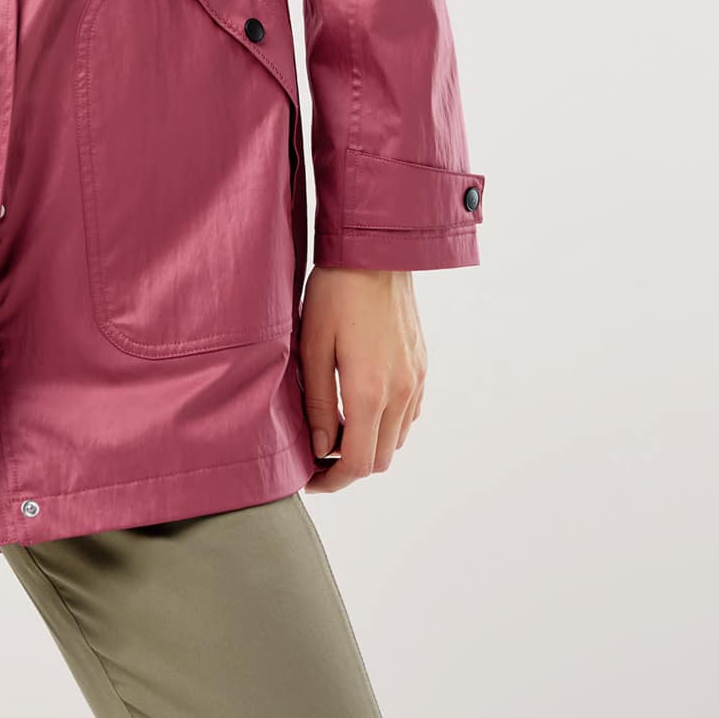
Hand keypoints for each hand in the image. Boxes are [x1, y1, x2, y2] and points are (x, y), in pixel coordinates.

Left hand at [298, 267, 426, 492]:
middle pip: (379, 459)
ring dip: (369, 445)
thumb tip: (320, 448)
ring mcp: (416, 380)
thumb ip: (315, 403)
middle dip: (348, 467)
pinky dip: (388, 424)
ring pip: (396, 439)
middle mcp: (400, 392)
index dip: (332, 482)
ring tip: (336, 429)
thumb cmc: (335, 292)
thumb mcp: (312, 346)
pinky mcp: (422, 366)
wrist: (377, 250)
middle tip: (317, 456)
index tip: (310, 480)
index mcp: (368, 391)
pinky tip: (362, 405)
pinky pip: (409, 414)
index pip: (356, 463)